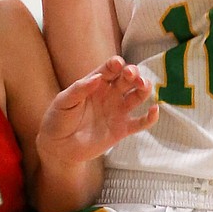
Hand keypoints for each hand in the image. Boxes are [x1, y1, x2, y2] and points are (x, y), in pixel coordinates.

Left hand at [37, 58, 157, 167]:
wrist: (58, 147)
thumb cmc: (57, 120)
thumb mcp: (63, 101)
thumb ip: (79, 89)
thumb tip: (97, 78)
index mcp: (96, 83)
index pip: (110, 69)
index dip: (115, 64)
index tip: (117, 64)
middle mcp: (110, 94)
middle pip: (127, 79)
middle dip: (132, 74)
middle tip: (131, 74)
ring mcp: (117, 111)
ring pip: (137, 96)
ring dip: (143, 89)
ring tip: (144, 86)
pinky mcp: (122, 129)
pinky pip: (140, 123)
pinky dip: (150, 118)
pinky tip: (155, 110)